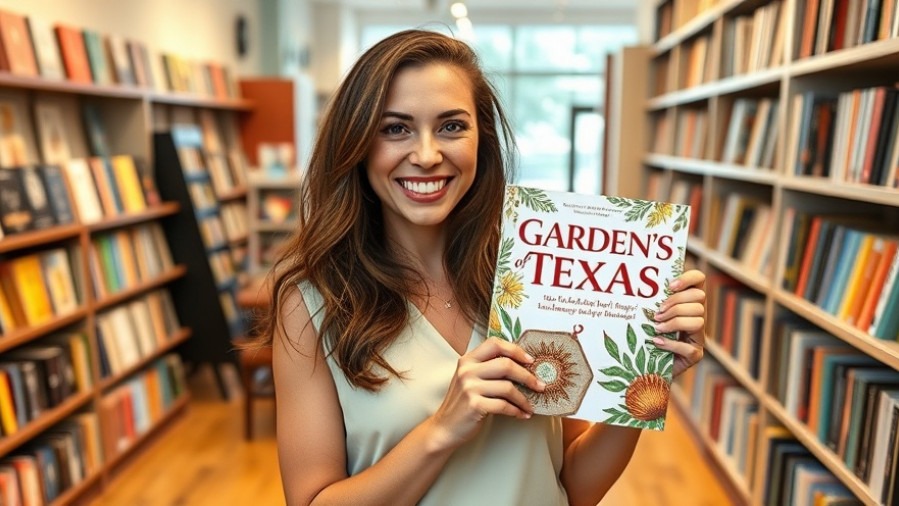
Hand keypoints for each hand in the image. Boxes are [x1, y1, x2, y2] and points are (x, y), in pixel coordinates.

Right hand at [428, 338, 543, 450]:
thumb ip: (488, 368)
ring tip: (530, 406)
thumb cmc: (463, 403)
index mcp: (468, 360)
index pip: (495, 343)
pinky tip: (521, 414)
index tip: (530, 361)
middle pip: (506, 365)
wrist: (445, 427)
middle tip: (540, 385)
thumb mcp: (470, 379)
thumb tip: (523, 365)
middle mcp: (467, 370)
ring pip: (508, 387)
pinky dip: (516, 411)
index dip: (516, 350)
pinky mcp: (474, 405)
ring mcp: (469, 387)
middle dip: (527, 376)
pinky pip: (504, 405)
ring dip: (524, 399)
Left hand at [652, 269, 704, 377]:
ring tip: (656, 328)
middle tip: (657, 314)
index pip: (700, 279)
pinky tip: (657, 342)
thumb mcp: (648, 313)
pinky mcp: (695, 355)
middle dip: (676, 304)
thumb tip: (636, 286)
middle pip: (700, 299)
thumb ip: (651, 300)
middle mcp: (698, 316)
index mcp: (689, 301)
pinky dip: (671, 344)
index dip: (688, 278)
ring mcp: (699, 337)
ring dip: (674, 323)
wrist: (646, 365)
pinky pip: (688, 347)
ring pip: (698, 321)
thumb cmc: (645, 334)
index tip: (670, 286)